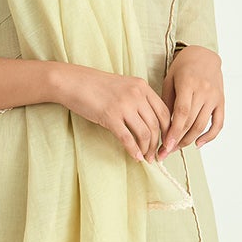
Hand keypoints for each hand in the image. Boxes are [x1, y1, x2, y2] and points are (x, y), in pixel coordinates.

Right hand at [57, 66, 173, 162]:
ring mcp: (123, 105)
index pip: (163, 111)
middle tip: (156, 155)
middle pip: (156, 124)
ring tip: (145, 158)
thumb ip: (138, 99)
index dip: (168, 130)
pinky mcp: (110, 116)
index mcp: (142, 86)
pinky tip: (135, 157)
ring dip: (147, 149)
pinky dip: (133, 150)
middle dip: (158, 144)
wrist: (73, 82)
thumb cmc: (96, 86)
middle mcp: (136, 95)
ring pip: (144, 133)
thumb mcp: (123, 86)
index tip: (165, 142)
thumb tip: (149, 122)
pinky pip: (127, 138)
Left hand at [156, 45, 222, 156]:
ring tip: (176, 148)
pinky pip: (218, 124)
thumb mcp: (170, 81)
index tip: (165, 146)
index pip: (181, 113)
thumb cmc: (182, 68)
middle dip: (177, 140)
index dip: (174, 132)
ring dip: (189, 140)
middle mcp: (204, 91)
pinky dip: (209, 136)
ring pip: (202, 125)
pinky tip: (198, 144)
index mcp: (188, 84)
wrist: (203, 55)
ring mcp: (214, 97)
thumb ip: (167, 103)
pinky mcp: (221, 102)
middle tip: (165, 151)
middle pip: (190, 122)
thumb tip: (163, 128)